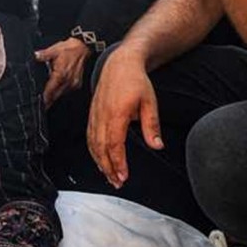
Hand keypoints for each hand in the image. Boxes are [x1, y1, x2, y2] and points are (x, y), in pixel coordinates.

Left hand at [36, 37, 91, 107]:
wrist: (84, 47)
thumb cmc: (69, 48)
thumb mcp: (55, 50)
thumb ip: (44, 54)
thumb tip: (35, 56)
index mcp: (61, 74)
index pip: (49, 90)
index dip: (43, 98)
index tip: (37, 103)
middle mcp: (68, 81)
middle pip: (54, 96)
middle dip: (46, 101)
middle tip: (38, 105)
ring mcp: (73, 83)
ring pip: (60, 95)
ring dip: (52, 98)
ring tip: (43, 102)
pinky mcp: (76, 84)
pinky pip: (65, 92)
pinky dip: (58, 93)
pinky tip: (53, 94)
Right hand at [87, 45, 163, 187]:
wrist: (119, 64)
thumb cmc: (135, 81)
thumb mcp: (149, 102)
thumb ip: (151, 125)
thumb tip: (157, 145)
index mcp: (116, 114)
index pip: (114, 144)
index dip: (118, 162)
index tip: (123, 175)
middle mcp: (102, 116)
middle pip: (101, 148)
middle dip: (108, 168)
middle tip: (116, 182)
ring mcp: (94, 116)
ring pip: (93, 144)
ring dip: (100, 162)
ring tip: (108, 175)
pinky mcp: (92, 115)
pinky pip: (89, 137)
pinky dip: (93, 151)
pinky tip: (99, 159)